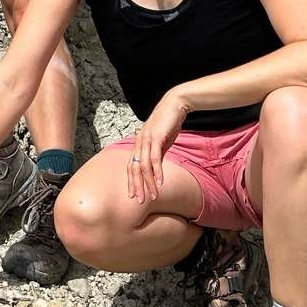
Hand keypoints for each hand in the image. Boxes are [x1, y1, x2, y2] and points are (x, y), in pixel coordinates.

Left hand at [124, 92, 189, 208]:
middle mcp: (139, 142)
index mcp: (139, 144)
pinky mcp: (156, 137)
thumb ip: (157, 154)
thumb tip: (156, 168)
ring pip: (144, 166)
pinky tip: (160, 182)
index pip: (132, 166)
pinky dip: (157, 171)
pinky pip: (155, 158)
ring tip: (153, 196)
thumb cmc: (169, 123)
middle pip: (134, 169)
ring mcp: (146, 139)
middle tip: (139, 201)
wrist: (175, 105)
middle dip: (136, 186)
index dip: (131, 182)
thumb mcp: (162, 142)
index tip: (133, 195)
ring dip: (148, 183)